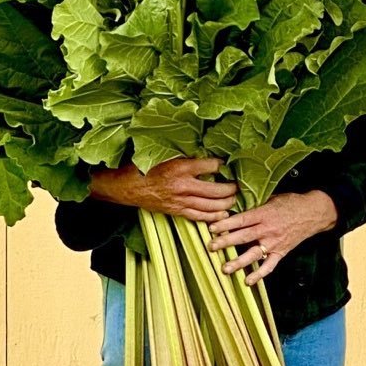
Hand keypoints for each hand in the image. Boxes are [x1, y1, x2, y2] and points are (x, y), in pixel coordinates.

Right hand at [89, 157, 237, 221]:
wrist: (127, 187)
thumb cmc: (144, 167)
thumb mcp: (164, 154)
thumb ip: (183, 153)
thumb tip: (203, 149)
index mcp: (180, 167)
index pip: (211, 165)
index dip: (223, 165)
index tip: (228, 164)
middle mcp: (183, 185)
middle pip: (216, 190)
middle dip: (231, 188)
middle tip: (237, 185)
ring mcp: (180, 200)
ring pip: (211, 205)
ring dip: (226, 203)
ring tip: (234, 199)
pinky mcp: (176, 211)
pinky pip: (199, 216)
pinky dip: (213, 216)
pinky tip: (223, 214)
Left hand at [207, 191, 338, 284]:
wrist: (314, 213)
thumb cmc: (291, 203)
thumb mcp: (272, 198)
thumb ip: (255, 205)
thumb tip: (236, 205)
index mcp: (264, 214)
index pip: (241, 220)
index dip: (226, 224)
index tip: (211, 228)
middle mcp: (267, 229)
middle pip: (243, 237)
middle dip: (225, 242)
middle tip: (211, 247)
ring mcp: (274, 243)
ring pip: (253, 254)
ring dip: (238, 262)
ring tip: (225, 268)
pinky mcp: (281, 253)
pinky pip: (269, 266)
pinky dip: (259, 275)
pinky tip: (248, 281)